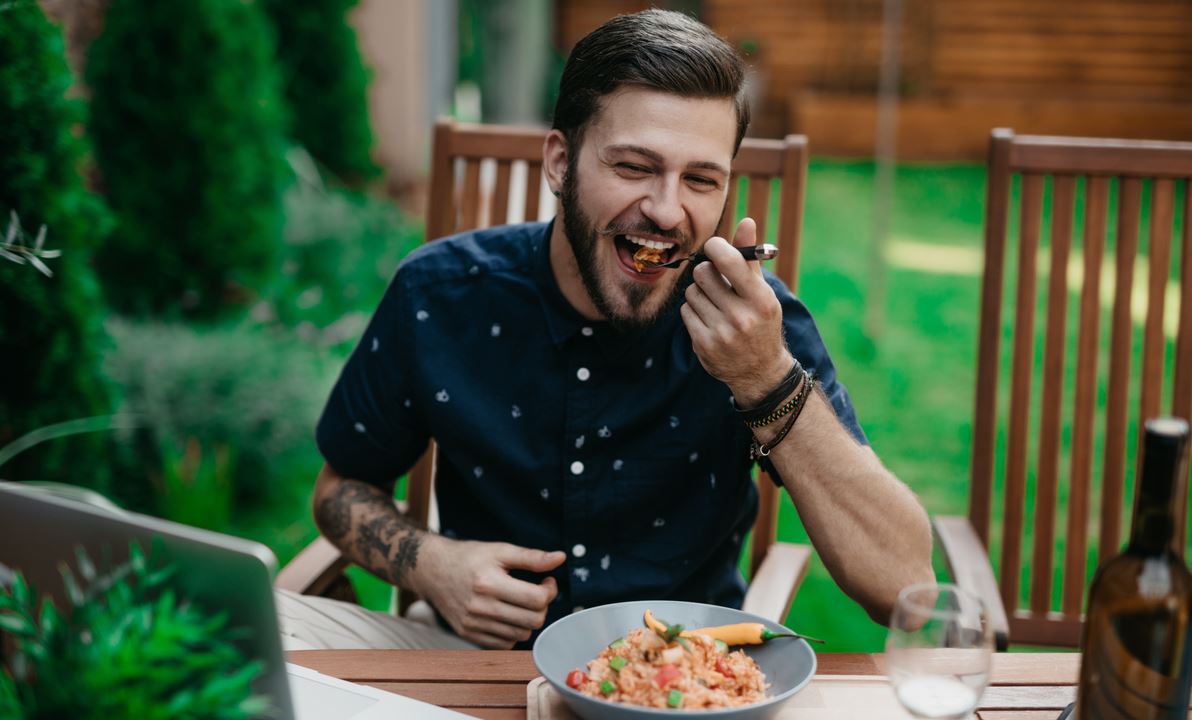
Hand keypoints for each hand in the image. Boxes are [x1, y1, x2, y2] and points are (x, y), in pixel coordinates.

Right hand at [414, 535, 564, 648]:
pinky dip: (513, 632)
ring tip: (522, 603)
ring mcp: (473, 624)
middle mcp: (480, 607)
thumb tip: (560, 558)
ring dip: (529, 620)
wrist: (432, 570)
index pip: (536, 599)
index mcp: (490, 583)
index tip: (546, 581)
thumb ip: (531, 557)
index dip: (550, 590)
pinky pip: (504, 644)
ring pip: (521, 635)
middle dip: (543, 606)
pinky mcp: (468, 634)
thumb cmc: (468, 557)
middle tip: (537, 592)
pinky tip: (508, 614)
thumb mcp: (500, 550)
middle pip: (532, 620)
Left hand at [680, 217, 792, 405]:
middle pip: (703, 273)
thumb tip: (746, 221)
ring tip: (715, 303)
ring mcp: (721, 332)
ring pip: (692, 292)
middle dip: (706, 272)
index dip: (715, 248)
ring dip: (699, 293)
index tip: (714, 248)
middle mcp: (742, 316)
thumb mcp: (762, 291)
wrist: (759, 370)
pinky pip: (685, 311)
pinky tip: (708, 319)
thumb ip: (750, 257)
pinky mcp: (703, 344)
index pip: (729, 260)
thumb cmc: (761, 321)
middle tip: (715, 280)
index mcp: (761, 299)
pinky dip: (694, 311)